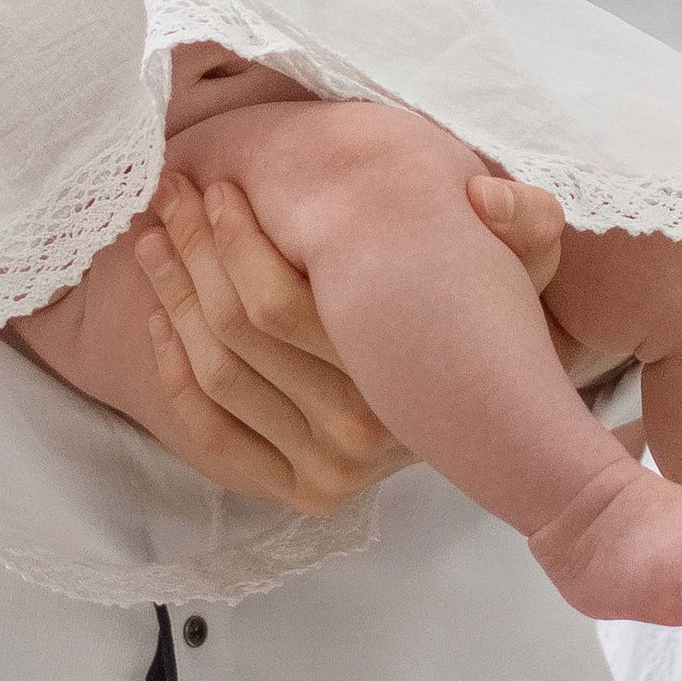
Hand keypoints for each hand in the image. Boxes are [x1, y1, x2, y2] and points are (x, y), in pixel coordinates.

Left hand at [131, 168, 573, 509]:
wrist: (505, 413)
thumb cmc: (492, 314)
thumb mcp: (525, 262)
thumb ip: (525, 222)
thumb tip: (483, 196)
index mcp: (402, 377)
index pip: (279, 302)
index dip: (233, 238)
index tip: (215, 188)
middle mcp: (361, 434)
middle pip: (237, 331)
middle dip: (192, 251)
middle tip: (172, 196)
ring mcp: (328, 471)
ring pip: (216, 372)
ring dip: (173, 296)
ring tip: (156, 236)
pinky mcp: (299, 492)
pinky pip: (211, 432)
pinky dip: (173, 370)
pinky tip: (159, 312)